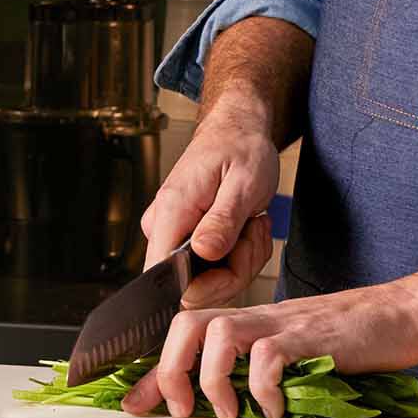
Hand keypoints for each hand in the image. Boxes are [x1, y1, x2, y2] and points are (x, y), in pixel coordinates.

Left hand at [118, 283, 417, 417]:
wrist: (408, 313)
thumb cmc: (359, 335)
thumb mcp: (300, 352)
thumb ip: (265, 369)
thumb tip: (233, 400)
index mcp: (256, 323)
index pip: (189, 332)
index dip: (156, 370)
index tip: (137, 403)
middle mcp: (263, 318)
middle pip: (189, 323)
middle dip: (172, 369)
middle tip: (184, 407)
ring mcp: (287, 324)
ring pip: (220, 333)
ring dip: (214, 378)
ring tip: (232, 409)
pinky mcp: (314, 337)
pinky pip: (270, 355)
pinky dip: (264, 387)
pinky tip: (277, 406)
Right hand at [138, 106, 279, 308]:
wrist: (236, 131)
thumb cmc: (239, 147)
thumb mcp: (244, 182)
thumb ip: (223, 220)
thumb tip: (204, 253)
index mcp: (172, 211)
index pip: (164, 276)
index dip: (206, 284)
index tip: (236, 259)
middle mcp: (164, 227)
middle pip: (192, 286)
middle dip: (234, 269)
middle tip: (253, 231)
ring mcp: (174, 235)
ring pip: (207, 281)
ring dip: (241, 260)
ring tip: (251, 223)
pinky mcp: (185, 240)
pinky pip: (212, 270)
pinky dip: (238, 256)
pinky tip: (245, 229)